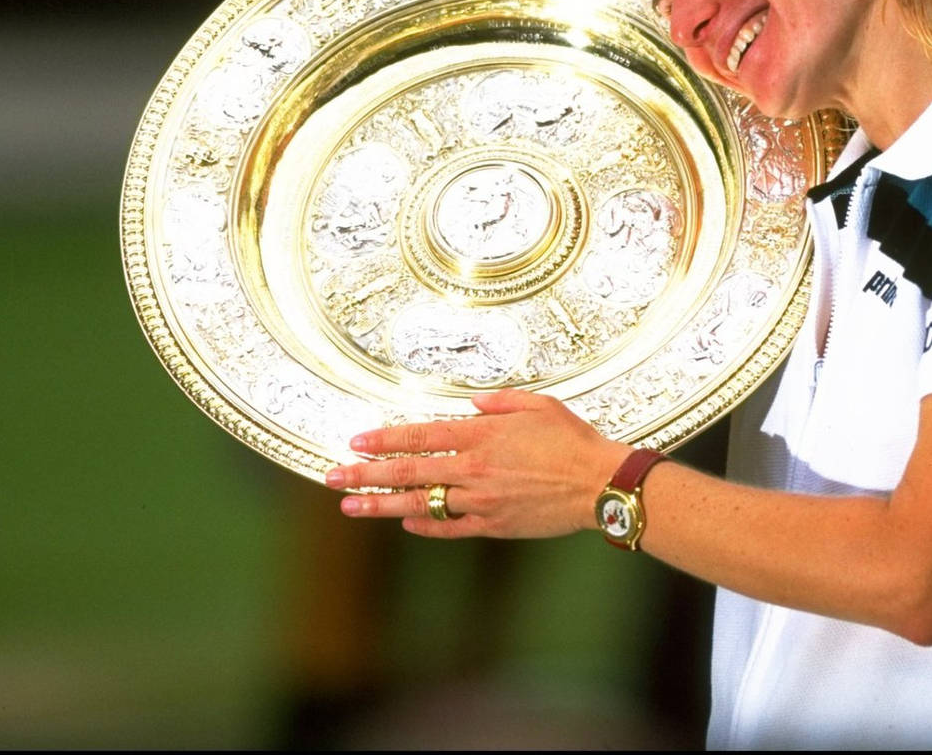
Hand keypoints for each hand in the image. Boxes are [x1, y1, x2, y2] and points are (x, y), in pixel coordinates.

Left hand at [324, 390, 629, 538]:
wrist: (598, 483)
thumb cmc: (572, 440)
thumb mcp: (538, 404)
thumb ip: (499, 403)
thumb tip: (472, 404)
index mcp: (481, 436)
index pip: (419, 436)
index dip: (384, 440)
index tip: (355, 442)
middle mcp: (473, 470)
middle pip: (407, 473)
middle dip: (365, 475)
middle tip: (332, 477)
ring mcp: (480, 501)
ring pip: (419, 504)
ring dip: (381, 505)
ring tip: (350, 506)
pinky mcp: (493, 525)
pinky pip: (449, 528)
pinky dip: (425, 526)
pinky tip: (404, 523)